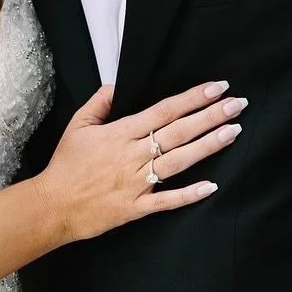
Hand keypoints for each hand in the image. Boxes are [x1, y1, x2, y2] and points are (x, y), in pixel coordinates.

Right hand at [41, 80, 243, 243]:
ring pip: (178, 161)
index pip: (163, 111)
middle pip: (178, 132)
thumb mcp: (77, 125)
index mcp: (120, 133)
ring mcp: (137, 183)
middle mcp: (132, 156)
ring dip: (208, 146)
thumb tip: (119, 84)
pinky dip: (189, 194)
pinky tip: (211, 185)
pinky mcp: (136, 207)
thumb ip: (100, 102)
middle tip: (238, 104)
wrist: (53, 206)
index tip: (216, 87)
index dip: (192, 98)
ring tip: (233, 132)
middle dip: (210, 116)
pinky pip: (167, 201)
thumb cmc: (66, 164)